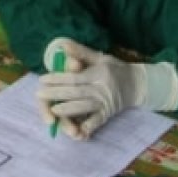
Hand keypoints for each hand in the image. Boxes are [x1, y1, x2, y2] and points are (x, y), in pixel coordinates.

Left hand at [36, 37, 177, 139]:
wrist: (137, 84)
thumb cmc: (115, 68)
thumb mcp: (99, 57)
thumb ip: (80, 52)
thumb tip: (62, 45)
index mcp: (98, 73)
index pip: (74, 77)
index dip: (57, 79)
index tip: (42, 79)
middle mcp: (102, 88)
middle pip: (76, 93)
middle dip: (56, 94)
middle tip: (39, 94)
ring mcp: (105, 102)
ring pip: (84, 107)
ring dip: (68, 110)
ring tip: (52, 109)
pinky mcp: (108, 114)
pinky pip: (97, 121)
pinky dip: (88, 127)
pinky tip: (76, 131)